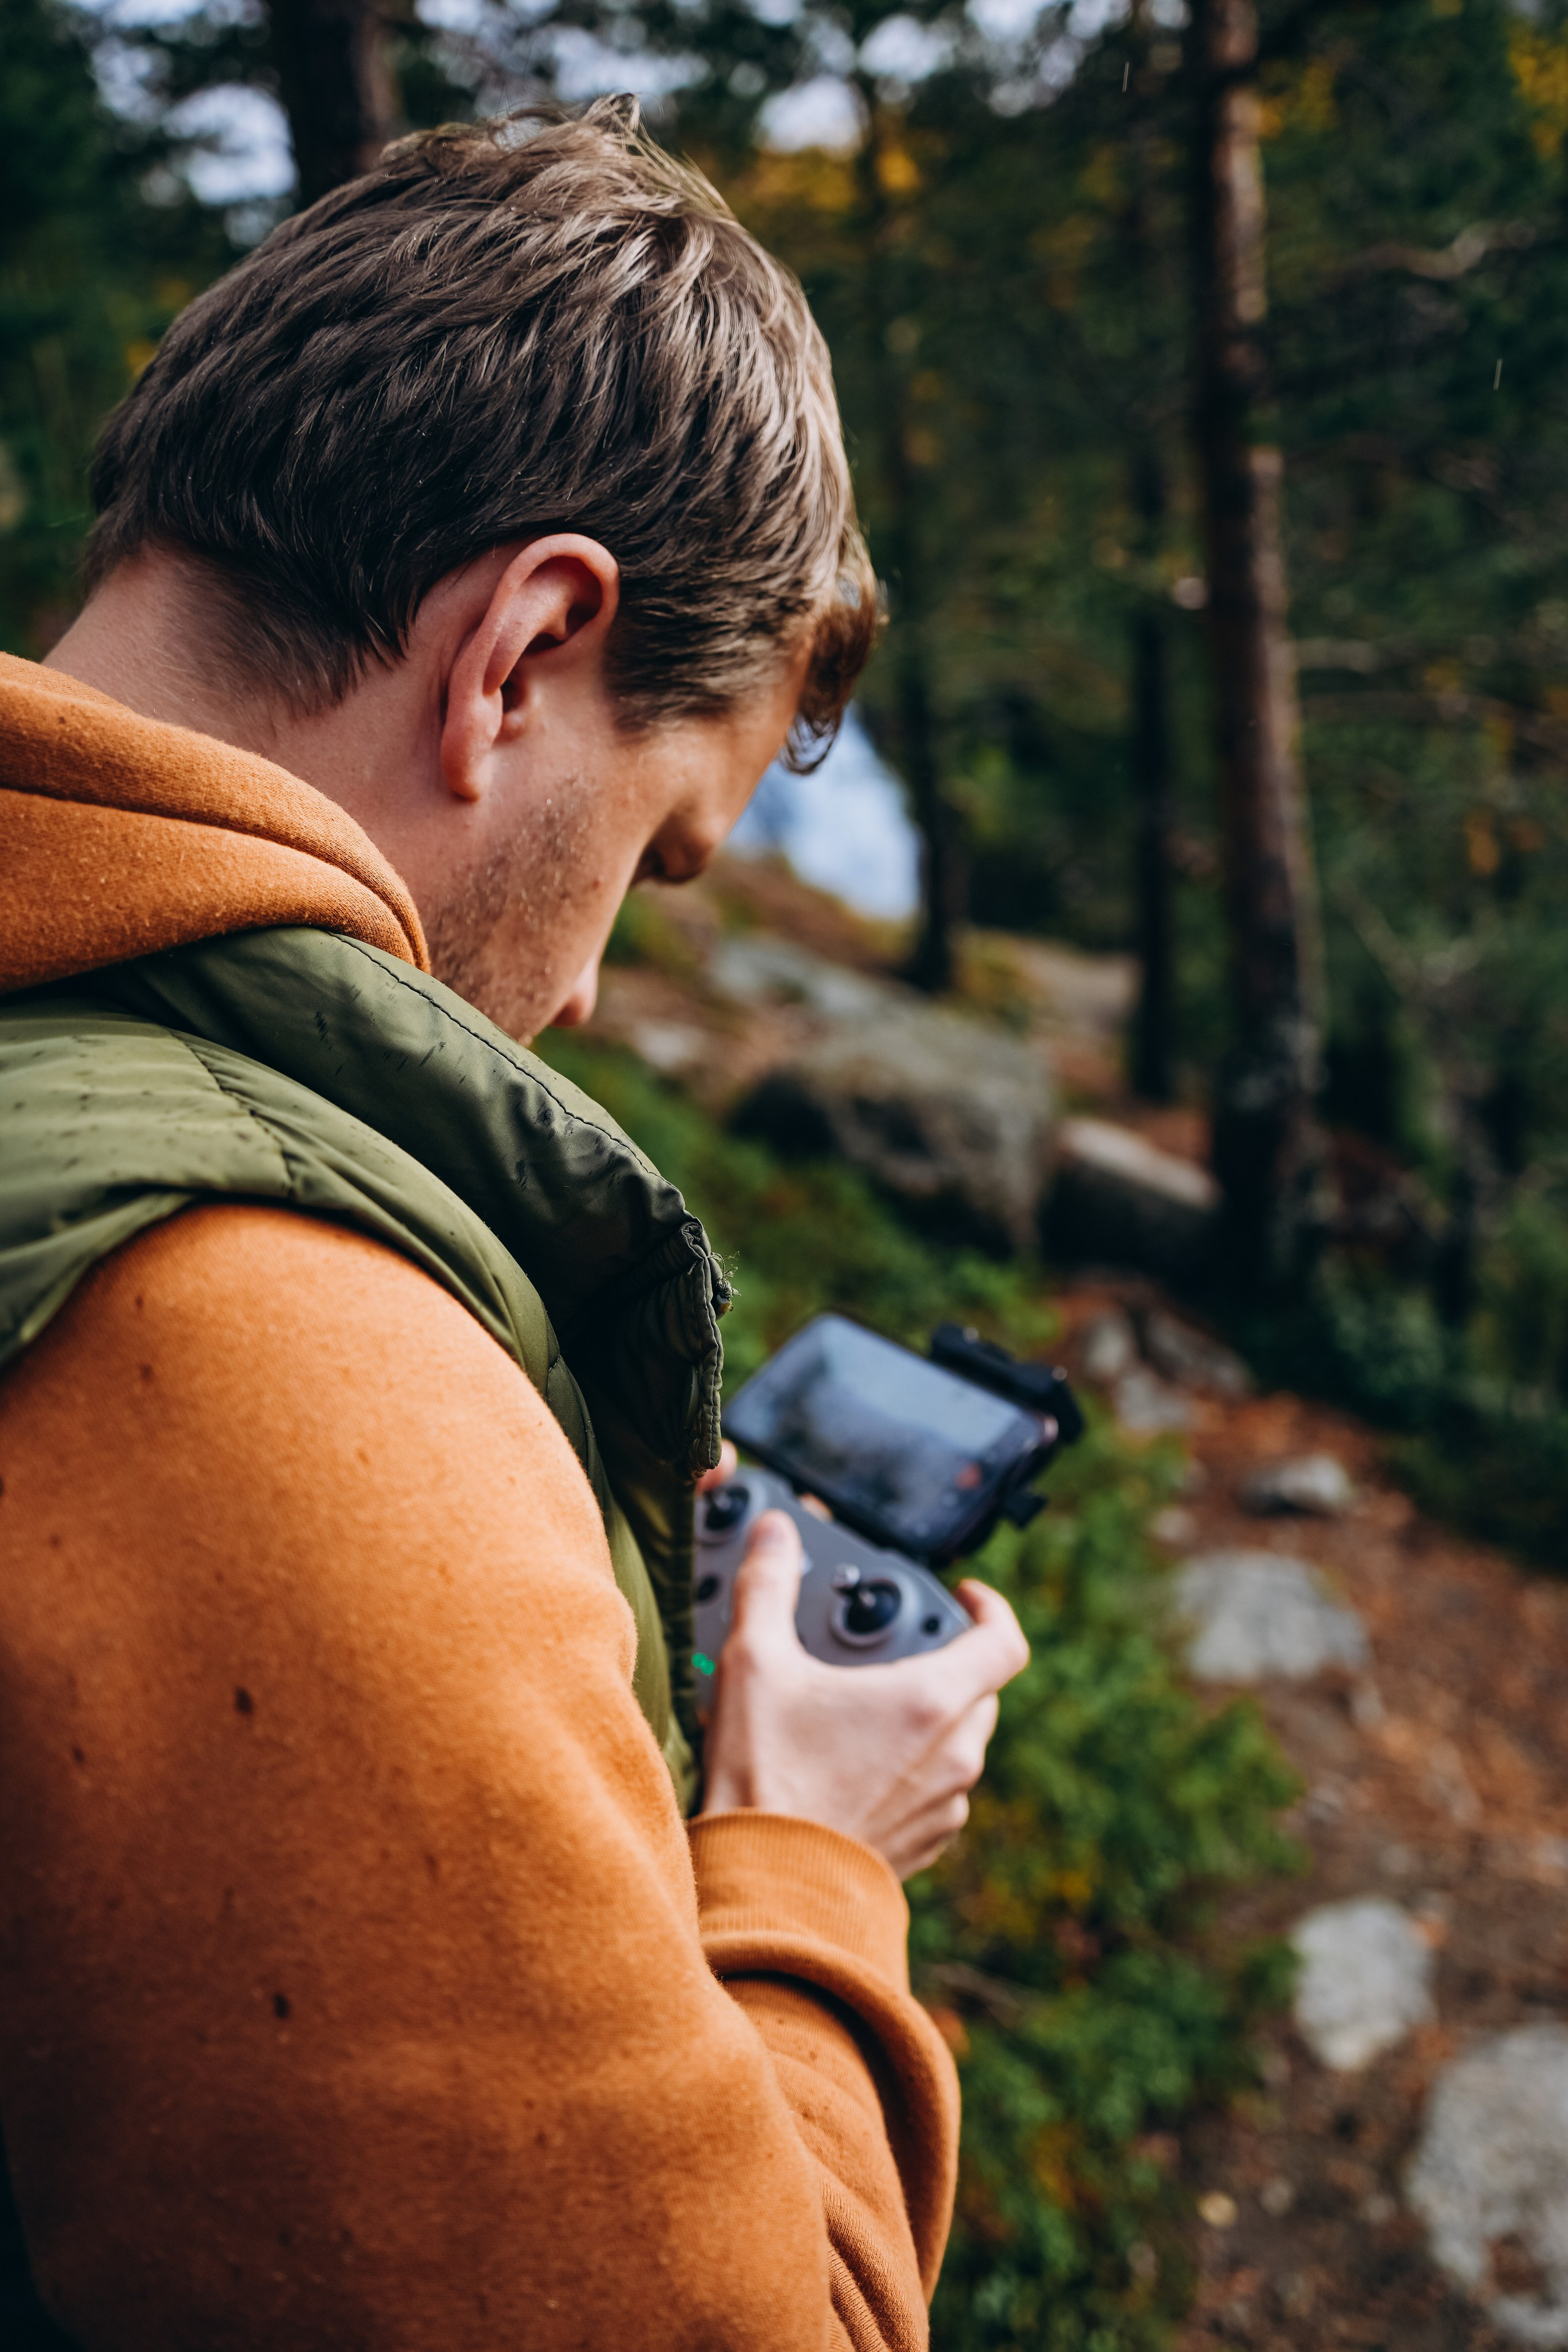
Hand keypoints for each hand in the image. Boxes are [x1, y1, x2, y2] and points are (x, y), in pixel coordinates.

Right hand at [698, 1499, 1028, 1879]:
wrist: (765, 1887)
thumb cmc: (765, 1776)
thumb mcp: (754, 1662)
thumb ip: (766, 1585)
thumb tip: (775, 1532)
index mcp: (931, 1701)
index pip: (1005, 1641)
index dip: (990, 1608)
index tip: (963, 1595)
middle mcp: (954, 1755)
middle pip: (981, 1690)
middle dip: (948, 1661)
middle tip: (895, 1651)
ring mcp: (944, 1805)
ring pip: (962, 1744)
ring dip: (931, 1719)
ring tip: (869, 1709)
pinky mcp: (925, 1845)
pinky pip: (940, 1792)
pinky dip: (916, 1769)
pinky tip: (860, 1766)